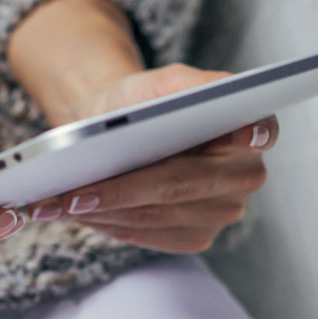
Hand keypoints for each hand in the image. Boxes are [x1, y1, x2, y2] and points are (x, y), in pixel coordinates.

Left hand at [27, 65, 275, 253]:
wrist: (116, 132)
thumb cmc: (140, 102)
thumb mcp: (160, 81)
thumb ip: (192, 83)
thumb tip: (220, 92)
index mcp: (251, 126)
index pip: (261, 129)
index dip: (251, 133)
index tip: (241, 135)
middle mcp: (246, 175)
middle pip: (184, 183)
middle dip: (125, 189)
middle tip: (73, 193)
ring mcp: (223, 212)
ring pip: (158, 214)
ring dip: (105, 211)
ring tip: (56, 204)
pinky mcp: (194, 237)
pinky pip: (148, 235)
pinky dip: (108, 224)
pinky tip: (76, 214)